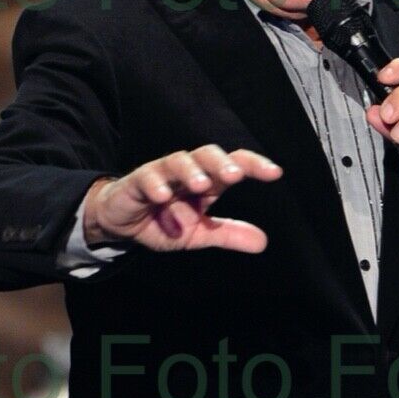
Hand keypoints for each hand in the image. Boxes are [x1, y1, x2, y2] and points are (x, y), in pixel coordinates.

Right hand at [83, 145, 282, 252]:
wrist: (123, 225)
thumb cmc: (163, 221)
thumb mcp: (199, 233)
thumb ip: (229, 234)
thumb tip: (263, 242)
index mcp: (207, 181)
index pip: (233, 165)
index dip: (254, 165)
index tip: (275, 173)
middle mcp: (187, 172)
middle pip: (207, 155)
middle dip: (222, 163)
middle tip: (235, 176)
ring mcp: (161, 174)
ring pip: (177, 161)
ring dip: (191, 171)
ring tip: (201, 185)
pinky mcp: (136, 182)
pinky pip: (146, 178)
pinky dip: (155, 185)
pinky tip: (164, 196)